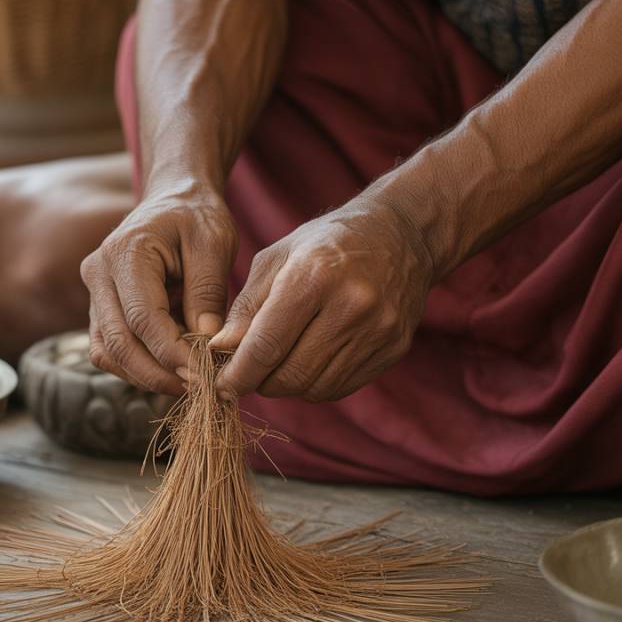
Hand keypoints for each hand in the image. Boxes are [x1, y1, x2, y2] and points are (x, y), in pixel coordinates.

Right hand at [81, 186, 237, 394]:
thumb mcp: (214, 244)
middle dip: (158, 374)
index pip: (142, 318)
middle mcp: (98, 274)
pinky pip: (110, 349)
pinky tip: (173, 369)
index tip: (205, 374)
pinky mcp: (101, 309)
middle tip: (198, 388)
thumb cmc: (197, 217)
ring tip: (188, 380)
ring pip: (108, 353)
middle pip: (118, 343)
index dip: (172, 353)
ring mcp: (94, 293)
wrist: (174, 199)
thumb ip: (208, 292)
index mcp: (124, 252)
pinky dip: (139, 366)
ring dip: (146, 375)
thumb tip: (207, 344)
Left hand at [211, 199, 434, 401]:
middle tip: (249, 371)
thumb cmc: (326, 242)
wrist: (401, 234)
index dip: (238, 374)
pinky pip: (341, 387)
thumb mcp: (277, 257)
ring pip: (315, 388)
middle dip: (261, 381)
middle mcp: (351, 306)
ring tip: (280, 361)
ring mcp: (377, 330)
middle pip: (291, 375)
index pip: (266, 345)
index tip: (220, 386)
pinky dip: (316, 383)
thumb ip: (246, 306)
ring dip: (288, 384)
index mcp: (314, 276)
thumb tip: (220, 350)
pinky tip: (310, 359)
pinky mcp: (393, 348)